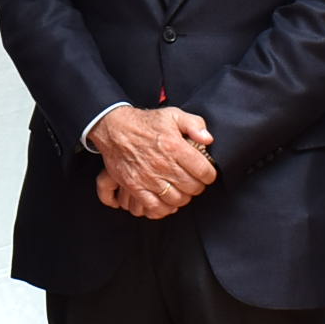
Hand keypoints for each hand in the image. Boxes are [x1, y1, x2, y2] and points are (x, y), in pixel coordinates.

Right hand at [87, 105, 216, 219]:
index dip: (209, 175)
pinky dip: (164, 209)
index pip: (203, 171)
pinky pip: (154, 207)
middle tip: (194, 182)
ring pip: (176, 199)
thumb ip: (194, 124)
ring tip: (181, 190)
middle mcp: (163, 165)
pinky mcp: (135, 187)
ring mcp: (148, 178)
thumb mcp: (173, 115)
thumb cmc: (146, 123)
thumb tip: (208, 139)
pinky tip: (167, 202)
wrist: (115, 129)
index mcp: (175, 147)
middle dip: (197, 186)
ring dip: (183, 198)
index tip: (207, 174)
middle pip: (192, 188)